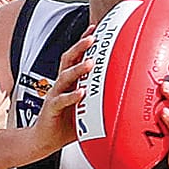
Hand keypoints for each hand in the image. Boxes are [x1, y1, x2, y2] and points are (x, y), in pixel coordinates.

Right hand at [25, 35, 91, 160]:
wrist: (44, 140)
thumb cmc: (65, 124)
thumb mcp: (86, 108)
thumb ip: (99, 99)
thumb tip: (124, 95)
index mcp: (68, 82)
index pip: (75, 57)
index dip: (83, 42)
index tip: (95, 28)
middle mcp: (60, 85)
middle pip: (68, 60)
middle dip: (79, 47)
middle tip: (92, 38)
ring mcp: (55, 95)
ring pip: (64, 77)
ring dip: (77, 69)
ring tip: (89, 63)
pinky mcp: (51, 109)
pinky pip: (61, 100)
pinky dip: (71, 96)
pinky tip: (81, 93)